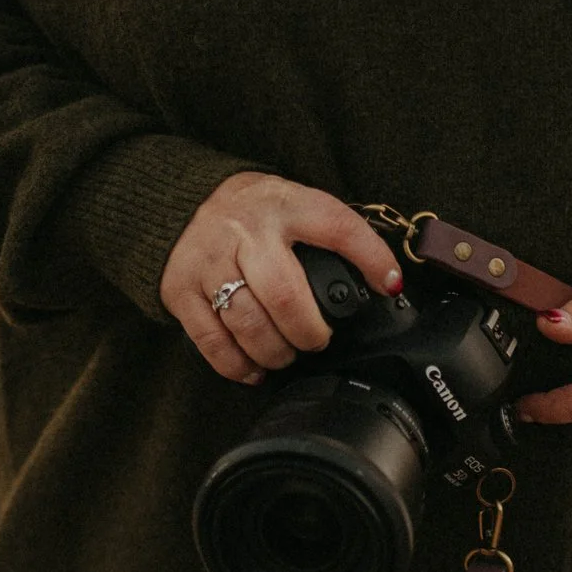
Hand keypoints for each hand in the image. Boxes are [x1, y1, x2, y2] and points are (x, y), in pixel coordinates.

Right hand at [160, 173, 400, 383]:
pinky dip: (237, 364)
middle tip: (317, 341)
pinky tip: (254, 368)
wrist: (183, 203)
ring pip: (247, 323)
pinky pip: (212, 340)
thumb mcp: (293, 204)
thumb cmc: (253, 214)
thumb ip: (325, 236)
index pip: (336, 227)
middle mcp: (246, 231)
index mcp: (284, 205)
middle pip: (284, 295)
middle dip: (309, 332)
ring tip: (285, 355)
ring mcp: (209, 260)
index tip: (389, 285)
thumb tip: (380, 282)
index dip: (370, 258)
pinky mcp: (181, 289)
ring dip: (275, 352)